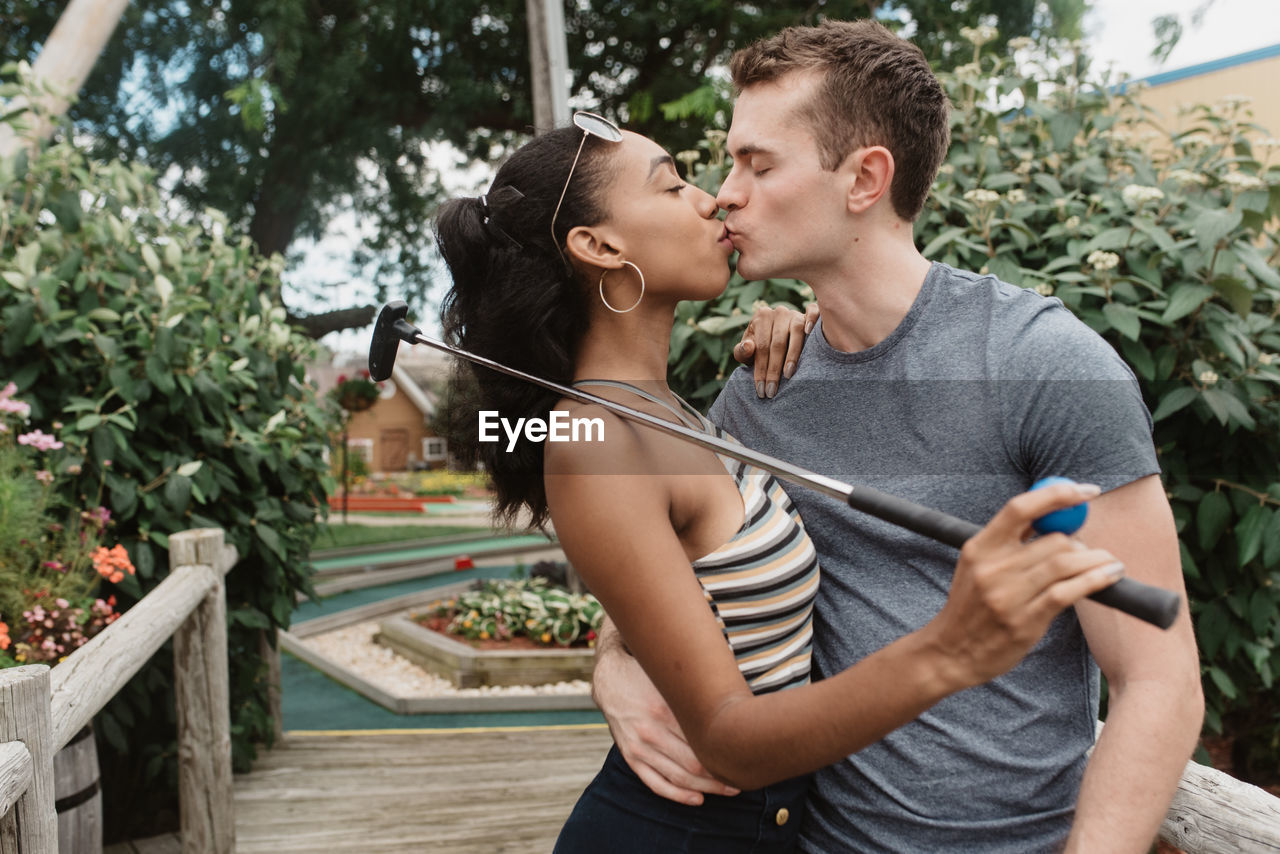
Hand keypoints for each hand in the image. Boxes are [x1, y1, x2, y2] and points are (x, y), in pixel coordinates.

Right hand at [592, 635, 740, 803]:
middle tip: (741, 777)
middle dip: (720, 776)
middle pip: (693, 765)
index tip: (743, 758)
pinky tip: (697, 799)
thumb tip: (730, 707)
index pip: (701, 742)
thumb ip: (695, 696)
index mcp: (664, 710)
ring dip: (705, 788)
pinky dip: (677, 795)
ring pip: (678, 778)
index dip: (724, 754)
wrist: (610, 678)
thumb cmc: (647, 676)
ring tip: (728, 790)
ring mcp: (639, 747)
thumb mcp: (671, 680)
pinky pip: (655, 784)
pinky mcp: (630, 757)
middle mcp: (650, 732)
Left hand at [733, 302, 819, 397]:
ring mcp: (795, 312)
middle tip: (772, 391)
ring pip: (796, 332)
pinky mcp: (810, 313)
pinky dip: (812, 320)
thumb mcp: (748, 351)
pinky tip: (810, 332)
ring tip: (788, 375)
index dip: (761, 370)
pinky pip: (813, 312)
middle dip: (774, 370)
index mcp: (761, 317)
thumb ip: (742, 351)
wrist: (777, 336)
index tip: (761, 390)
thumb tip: (748, 346)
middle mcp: (778, 312)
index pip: (761, 347)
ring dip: (793, 355)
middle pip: (777, 343)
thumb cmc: (762, 347)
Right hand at [925, 481, 1125, 687]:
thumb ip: (1010, 541)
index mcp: (979, 547)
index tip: (1087, 490)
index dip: (1057, 494)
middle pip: (1052, 539)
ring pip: (1065, 563)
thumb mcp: (977, 566)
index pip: (1020, 508)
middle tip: (1092, 551)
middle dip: (1081, 542)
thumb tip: (1055, 512)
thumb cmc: (972, 607)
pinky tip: (1110, 577)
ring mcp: (1008, 596)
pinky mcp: (1025, 621)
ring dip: (1096, 559)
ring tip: (1109, 563)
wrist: (951, 652)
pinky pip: (1068, 592)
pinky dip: (1095, 580)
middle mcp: (992, 568)